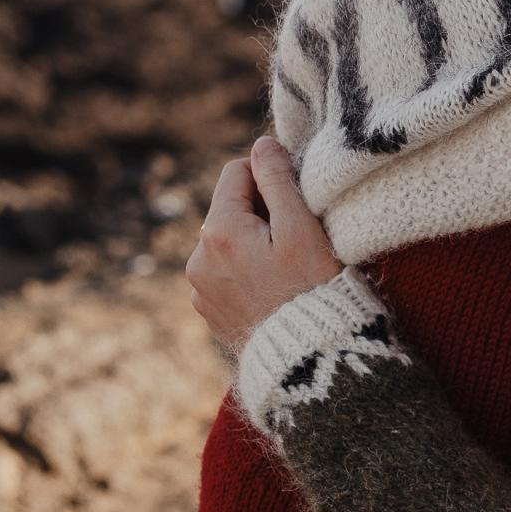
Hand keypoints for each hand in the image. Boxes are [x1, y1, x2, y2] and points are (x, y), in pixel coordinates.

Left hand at [186, 136, 343, 358]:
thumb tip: (262, 145)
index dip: (271, 176)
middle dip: (263, 213)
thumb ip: (279, 180)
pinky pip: (226, 274)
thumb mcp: (302, 229)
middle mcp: (197, 260)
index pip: (238, 172)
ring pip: (228, 242)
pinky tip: (276, 291)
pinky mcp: (210, 313)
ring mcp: (200, 290)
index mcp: (218, 232)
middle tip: (299, 238)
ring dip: (254, 243)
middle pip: (231, 208)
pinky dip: (248, 272)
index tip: (298, 199)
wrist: (307, 367)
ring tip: (289, 270)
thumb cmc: (313, 292)